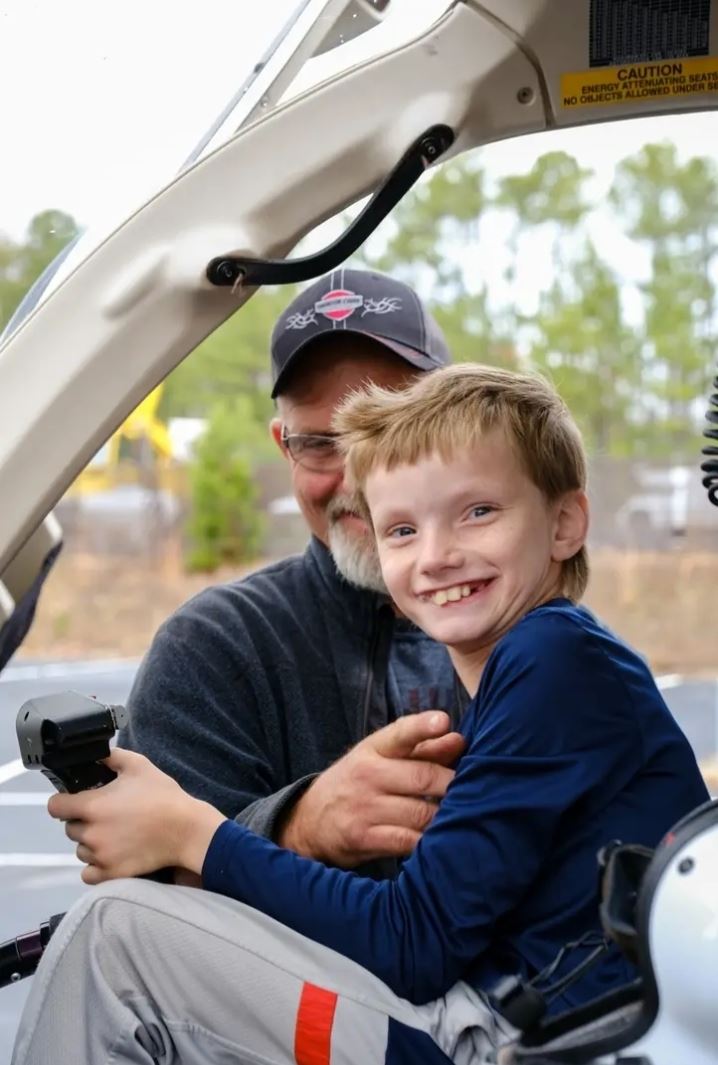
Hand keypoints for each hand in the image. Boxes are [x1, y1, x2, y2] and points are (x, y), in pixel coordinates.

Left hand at [47, 749, 224, 884]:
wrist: (186, 829)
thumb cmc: (163, 796)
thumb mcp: (139, 766)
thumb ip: (112, 757)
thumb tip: (96, 755)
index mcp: (92, 806)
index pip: (55, 806)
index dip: (64, 801)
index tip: (77, 801)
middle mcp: (91, 833)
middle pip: (70, 828)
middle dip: (83, 821)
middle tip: (107, 816)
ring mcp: (100, 856)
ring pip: (81, 850)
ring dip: (91, 843)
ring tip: (114, 835)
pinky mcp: (110, 874)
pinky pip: (89, 874)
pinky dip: (96, 866)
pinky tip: (111, 855)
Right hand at [279, 711, 464, 866]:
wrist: (309, 820)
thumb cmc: (358, 783)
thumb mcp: (380, 758)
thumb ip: (422, 749)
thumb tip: (459, 739)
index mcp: (373, 749)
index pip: (400, 733)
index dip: (423, 727)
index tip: (443, 721)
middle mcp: (367, 775)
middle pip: (422, 776)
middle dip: (453, 784)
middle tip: (475, 789)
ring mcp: (364, 808)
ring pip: (422, 812)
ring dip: (447, 815)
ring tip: (465, 815)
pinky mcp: (364, 838)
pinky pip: (409, 841)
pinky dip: (430, 842)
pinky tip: (443, 840)